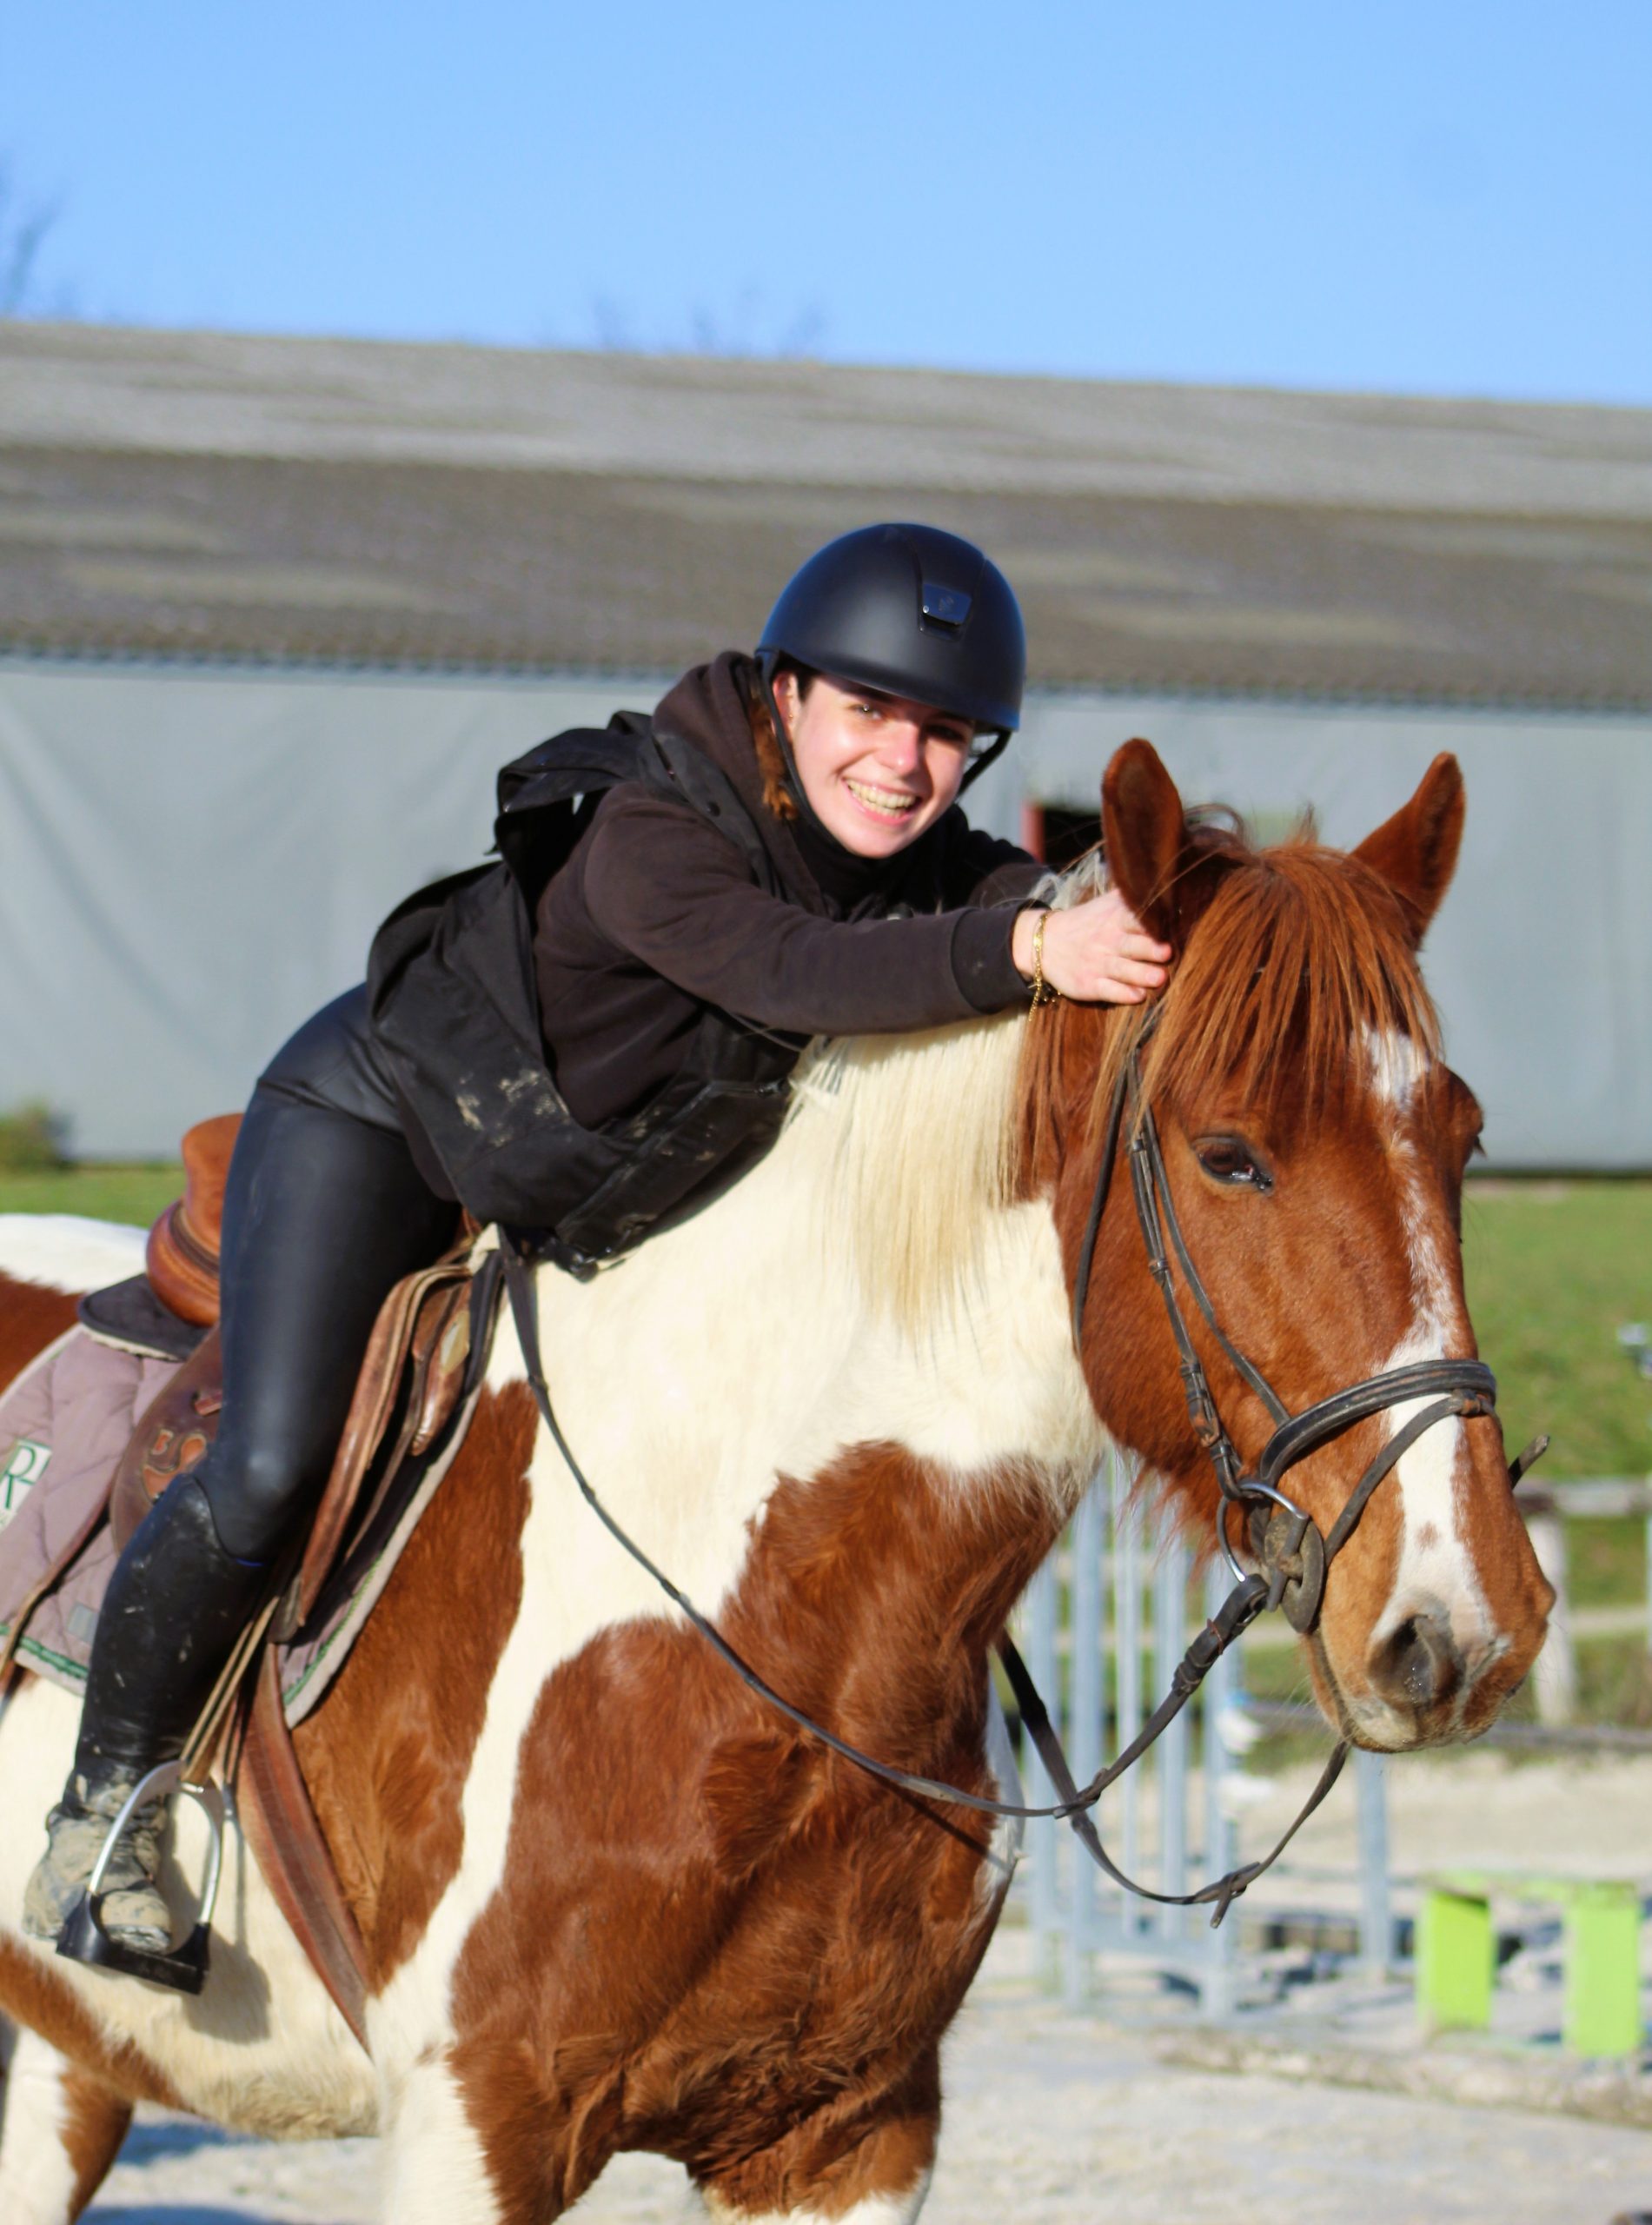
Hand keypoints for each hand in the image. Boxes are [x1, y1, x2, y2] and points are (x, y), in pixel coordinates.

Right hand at [1012, 891, 1171, 1004]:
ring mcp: (1098, 964)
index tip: (1168, 923)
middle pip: (1131, 945)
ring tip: (1159, 978)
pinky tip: (1137, 997)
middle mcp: (1108, 941)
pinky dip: (1121, 994)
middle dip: (1149, 948)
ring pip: (1122, 969)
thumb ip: (1130, 896)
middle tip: (1167, 952)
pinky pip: (1107, 990)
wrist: (1044, 942)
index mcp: (1115, 919)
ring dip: (1140, 974)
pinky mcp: (1088, 984)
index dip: (1150, 921)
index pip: (1134, 917)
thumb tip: (1162, 882)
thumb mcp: (1105, 904)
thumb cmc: (1086, 922)